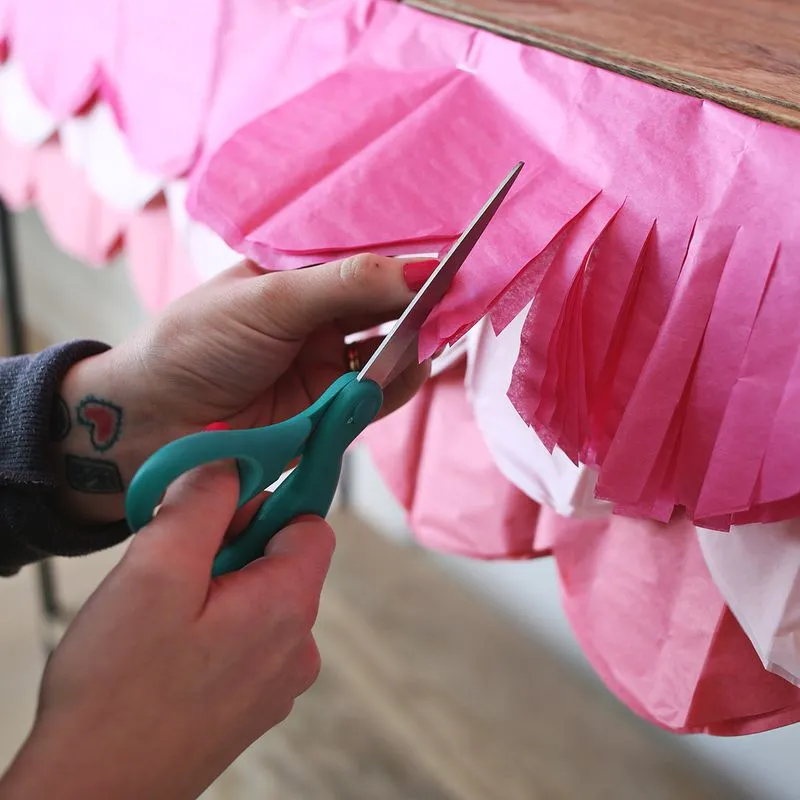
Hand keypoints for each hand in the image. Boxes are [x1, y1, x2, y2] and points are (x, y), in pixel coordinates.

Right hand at [0, 463, 331, 799]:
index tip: (221, 503)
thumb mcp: (156, 571)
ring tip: (163, 612)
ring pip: (259, 596)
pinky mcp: (250, 701)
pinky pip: (246, 635)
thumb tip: (232, 462)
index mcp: (288, 609)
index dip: (267, 502)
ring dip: (217, 584)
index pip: (310, 522)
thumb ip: (202, 503)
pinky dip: (214, 622)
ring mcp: (276, 680)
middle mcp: (297, 647)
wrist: (91, 794)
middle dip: (230, 544)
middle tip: (172, 564)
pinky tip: (168, 645)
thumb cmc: (117, 692)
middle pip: (281, 558)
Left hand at [53, 254, 436, 522]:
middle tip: (457, 300)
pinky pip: (378, 396)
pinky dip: (399, 385)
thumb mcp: (270, 300)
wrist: (151, 423)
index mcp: (299, 277)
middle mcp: (319, 318)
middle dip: (423, 304)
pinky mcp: (330, 410)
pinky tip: (411, 369)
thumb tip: (418, 268)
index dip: (411, 262)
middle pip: (389, 307)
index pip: (369, 263)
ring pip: (391, 352)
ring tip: (435, 335)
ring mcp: (327, 365)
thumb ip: (345, 285)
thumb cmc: (195, 343)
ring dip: (415, 345)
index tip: (456, 261)